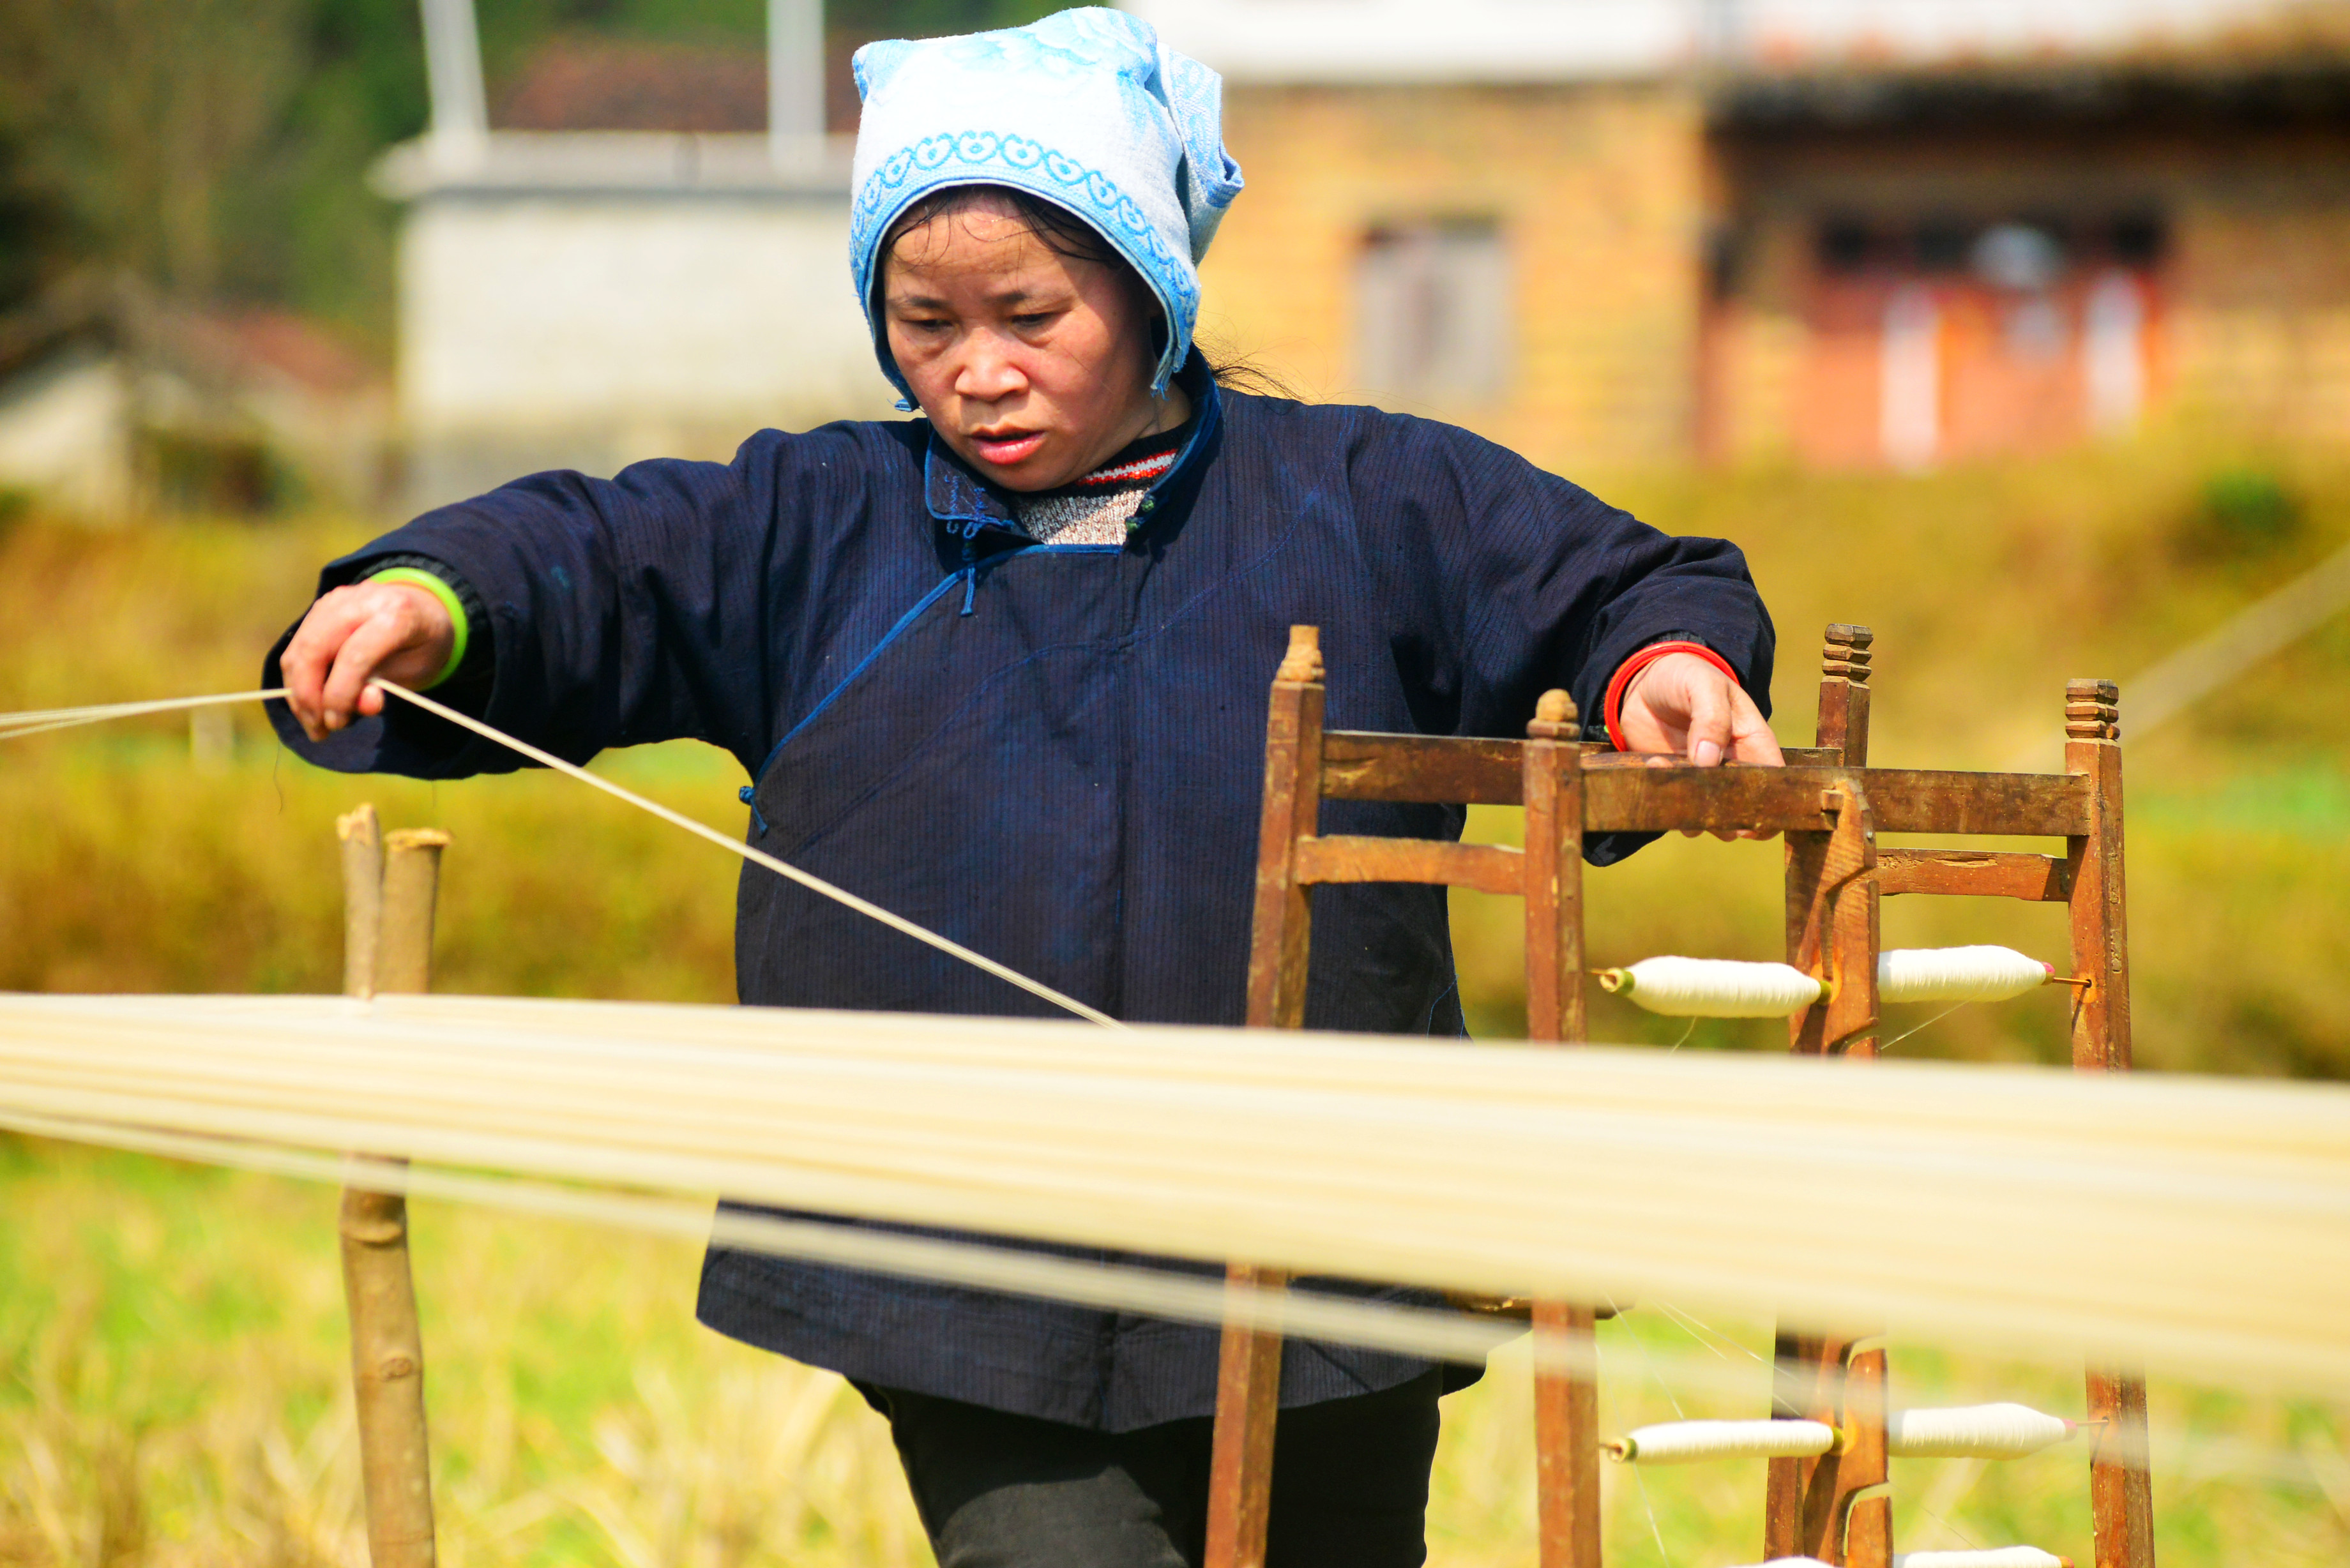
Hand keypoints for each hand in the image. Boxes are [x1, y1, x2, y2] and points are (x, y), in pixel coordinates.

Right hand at [280, 580, 454, 741]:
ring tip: (313, 723)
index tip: (336, 724)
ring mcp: (334, 602)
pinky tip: (310, 704)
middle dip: (308, 696)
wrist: (423, 608)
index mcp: (394, 614)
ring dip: (298, 693)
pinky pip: (297, 648)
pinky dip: (297, 680)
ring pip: (298, 650)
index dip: (340, 694)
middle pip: (314, 650)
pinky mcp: (319, 609)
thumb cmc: (422, 644)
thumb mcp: (417, 670)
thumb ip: (385, 686)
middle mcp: (358, 602)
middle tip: (317, 730)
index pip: (354, 655)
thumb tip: (360, 705)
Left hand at [1615, 651, 1784, 838]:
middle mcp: (1731, 767)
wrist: (1644, 682)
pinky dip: (1664, 797)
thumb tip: (1708, 762)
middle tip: (1702, 802)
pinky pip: (1674, 805)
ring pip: (1707, 815)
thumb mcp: (1705, 687)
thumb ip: (1712, 719)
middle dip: (1726, 817)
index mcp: (1752, 743)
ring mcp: (1701, 779)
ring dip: (1690, 809)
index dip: (1768, 807)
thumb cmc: (1686, 677)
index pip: (1771, 781)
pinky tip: (1654, 764)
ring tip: (1671, 772)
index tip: (1750, 825)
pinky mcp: (1673, 784)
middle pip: (1741, 809)